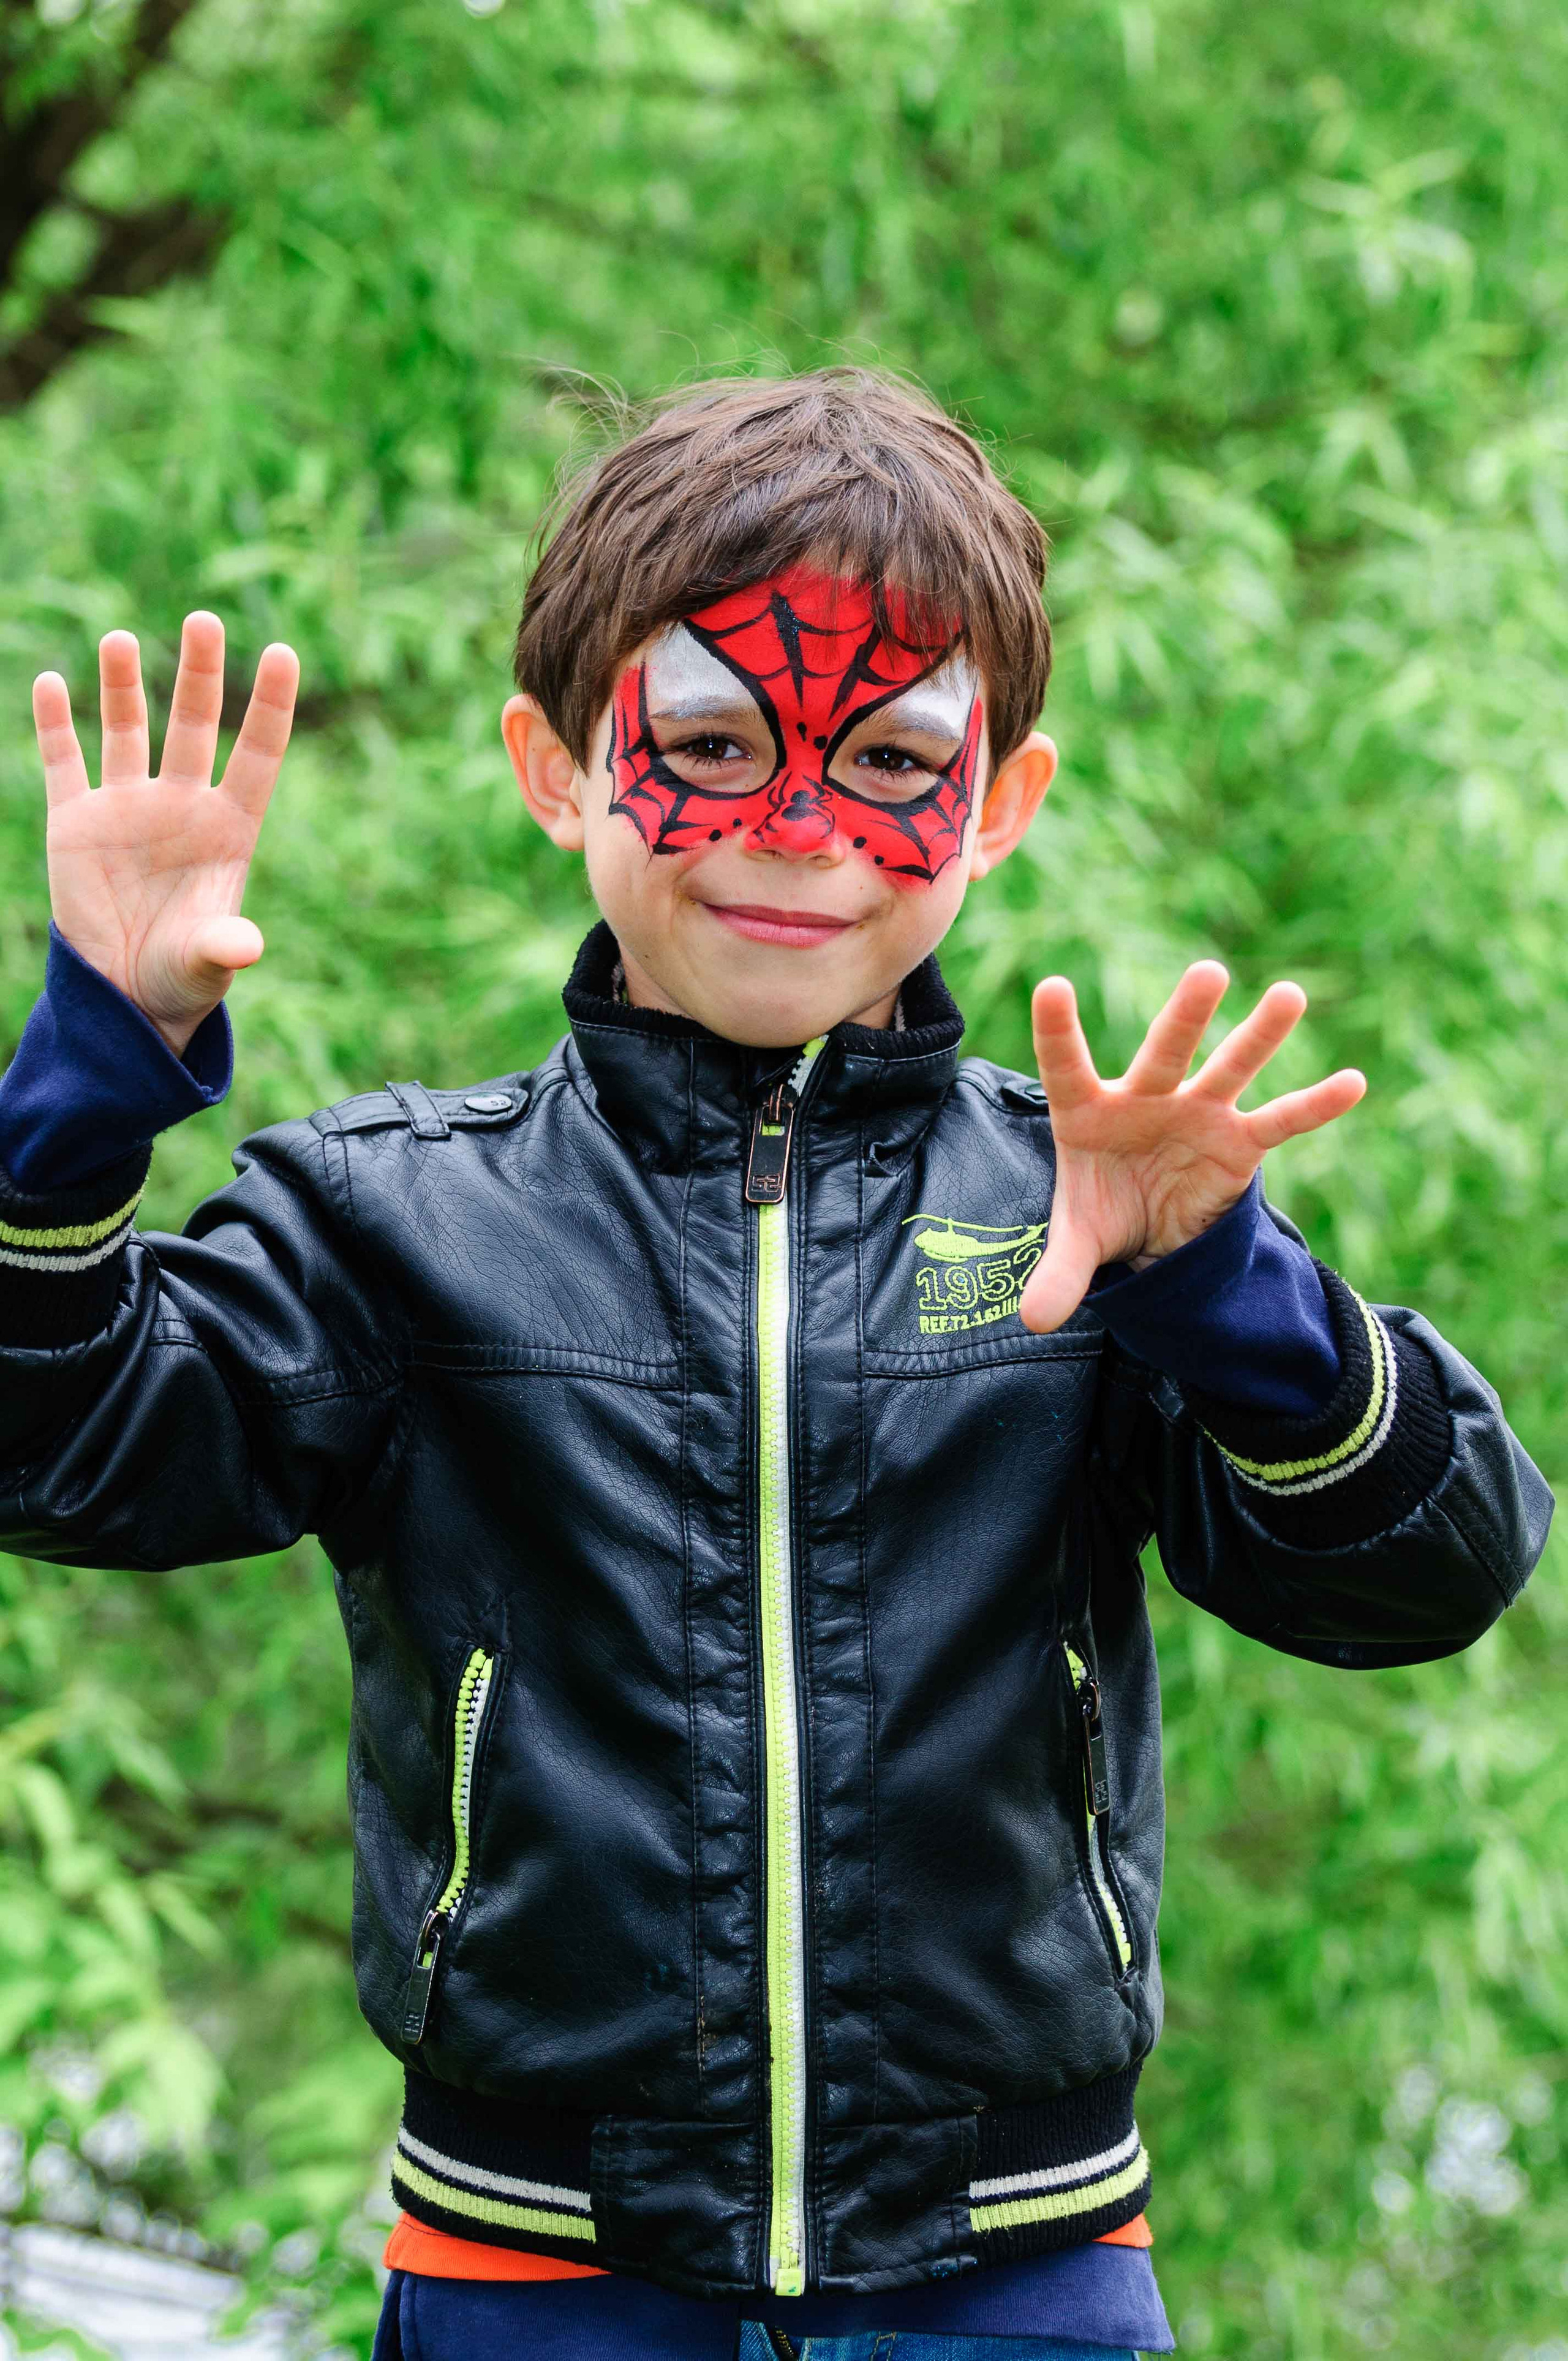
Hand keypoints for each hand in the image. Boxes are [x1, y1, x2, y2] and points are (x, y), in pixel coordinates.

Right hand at [33, 612, 298, 1057]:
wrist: (125, 997)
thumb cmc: (182, 979)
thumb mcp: (205, 965)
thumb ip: (223, 948)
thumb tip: (248, 947)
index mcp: (228, 830)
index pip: (257, 754)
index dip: (269, 705)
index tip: (282, 652)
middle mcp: (181, 806)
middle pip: (194, 724)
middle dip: (200, 674)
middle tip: (205, 620)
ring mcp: (126, 808)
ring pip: (126, 729)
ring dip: (123, 685)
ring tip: (121, 639)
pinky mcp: (74, 822)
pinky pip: (63, 761)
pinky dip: (54, 722)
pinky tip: (50, 680)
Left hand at [1019, 961, 1365, 1333]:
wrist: (1149, 1227)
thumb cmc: (1104, 1209)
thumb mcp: (1080, 1245)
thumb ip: (1059, 1274)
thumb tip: (1035, 1322)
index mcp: (1088, 1111)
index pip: (1066, 1066)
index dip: (1058, 1031)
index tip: (1050, 987)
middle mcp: (1146, 1099)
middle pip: (1165, 1053)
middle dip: (1186, 1017)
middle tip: (1209, 974)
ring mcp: (1197, 1113)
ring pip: (1229, 1068)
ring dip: (1258, 1036)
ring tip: (1290, 996)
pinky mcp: (1239, 1141)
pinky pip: (1281, 1120)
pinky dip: (1315, 1105)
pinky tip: (1354, 1082)